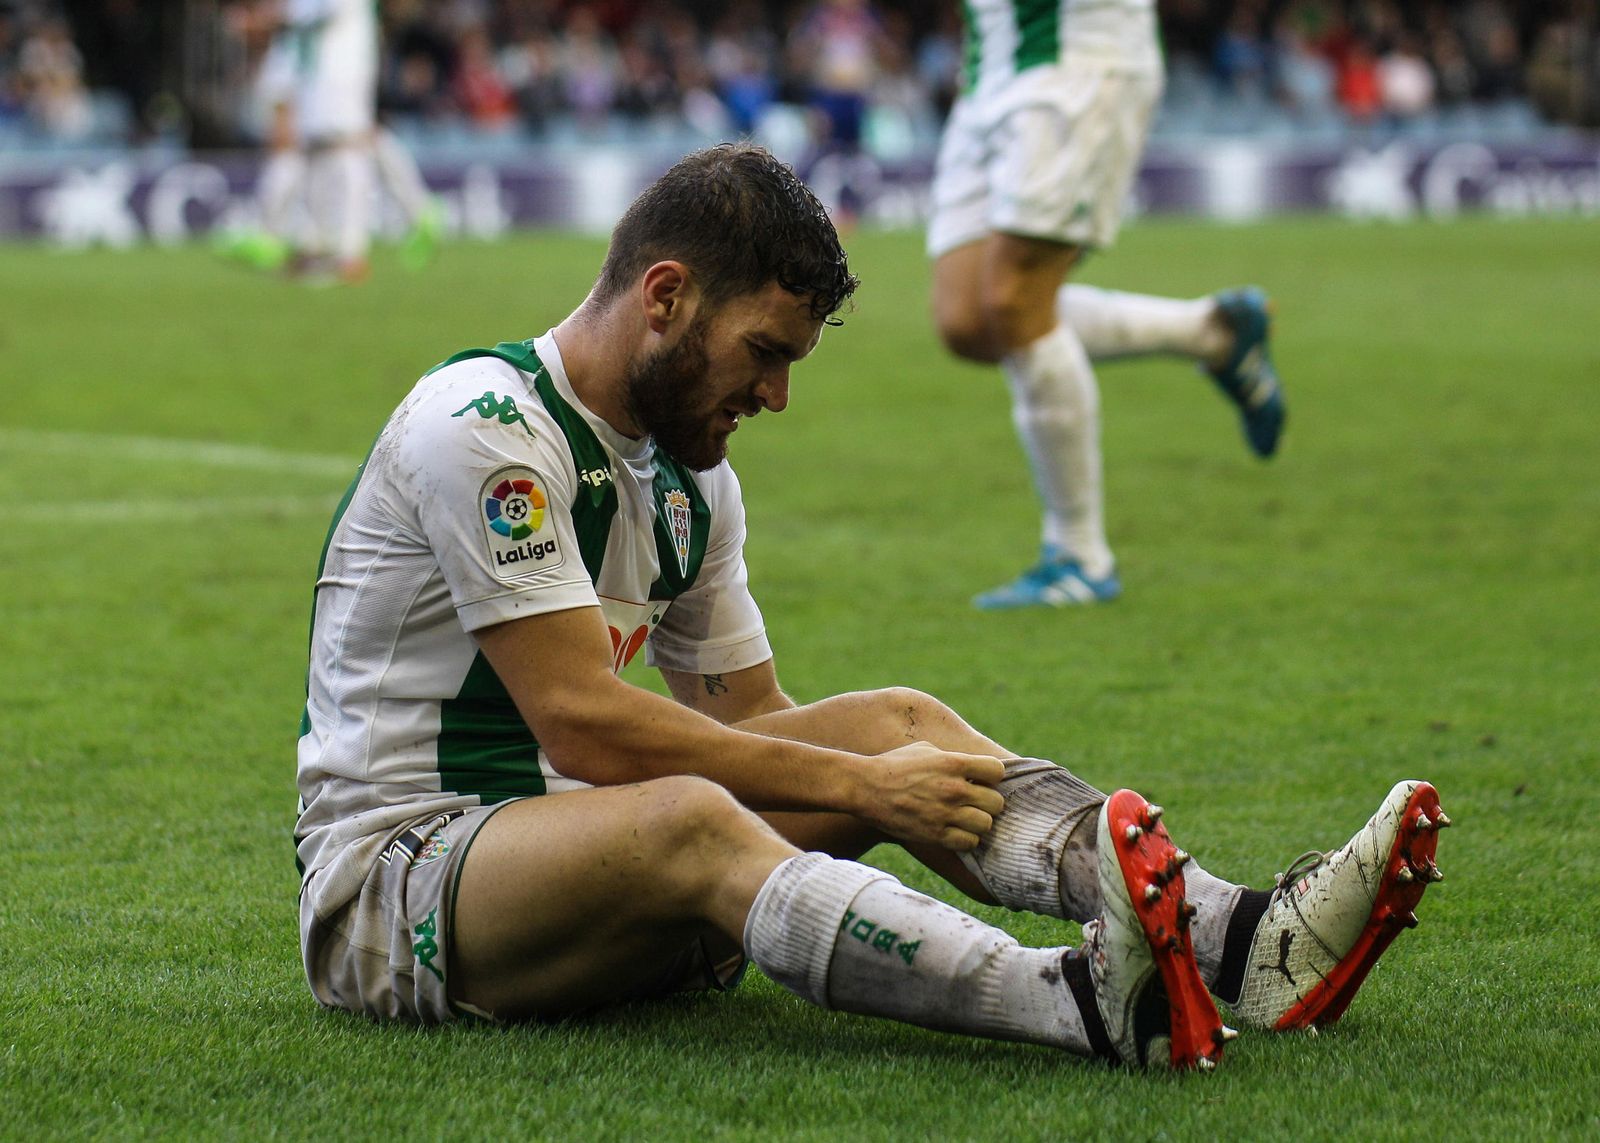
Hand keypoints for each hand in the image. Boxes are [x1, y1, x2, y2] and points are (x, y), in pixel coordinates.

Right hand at [859, 742, 1005, 850]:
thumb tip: (976, 768)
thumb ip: (954, 759)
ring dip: (978, 822)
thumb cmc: (894, 765)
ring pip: (986, 825)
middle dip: (987, 801)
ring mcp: (945, 814)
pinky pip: (969, 843)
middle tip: (974, 802)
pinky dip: (965, 839)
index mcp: (953, 763)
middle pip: (996, 802)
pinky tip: (955, 831)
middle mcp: (954, 789)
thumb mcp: (926, 749)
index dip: (991, 776)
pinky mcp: (935, 835)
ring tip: (965, 818)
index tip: (980, 779)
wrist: (864, 787)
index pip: (998, 771)